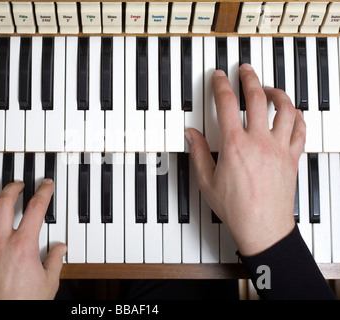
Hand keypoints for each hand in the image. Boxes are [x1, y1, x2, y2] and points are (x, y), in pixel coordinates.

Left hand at [0, 179, 66, 299]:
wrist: (4, 318)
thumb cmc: (25, 303)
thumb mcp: (49, 282)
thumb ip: (56, 260)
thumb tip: (61, 248)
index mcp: (23, 245)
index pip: (35, 208)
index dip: (43, 192)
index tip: (46, 185)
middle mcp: (1, 243)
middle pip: (3, 203)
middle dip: (12, 188)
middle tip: (18, 183)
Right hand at [185, 63, 305, 256]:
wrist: (262, 227)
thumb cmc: (236, 208)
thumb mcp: (207, 180)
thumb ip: (199, 153)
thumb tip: (191, 135)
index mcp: (234, 145)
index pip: (225, 104)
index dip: (220, 85)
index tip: (219, 76)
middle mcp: (259, 141)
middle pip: (257, 97)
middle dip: (250, 78)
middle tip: (245, 70)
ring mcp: (279, 148)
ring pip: (285, 109)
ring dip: (278, 93)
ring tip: (270, 89)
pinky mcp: (292, 157)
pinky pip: (300, 130)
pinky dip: (297, 117)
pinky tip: (292, 113)